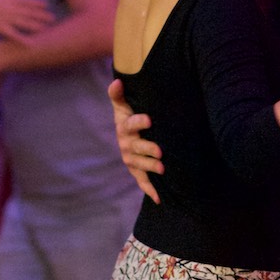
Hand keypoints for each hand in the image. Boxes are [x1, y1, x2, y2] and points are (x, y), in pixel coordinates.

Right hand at [0, 0, 54, 39]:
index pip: (26, 1)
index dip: (36, 3)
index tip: (46, 5)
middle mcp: (10, 8)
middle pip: (29, 12)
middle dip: (41, 15)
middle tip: (53, 18)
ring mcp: (6, 18)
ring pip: (25, 22)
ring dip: (36, 26)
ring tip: (46, 28)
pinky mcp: (0, 28)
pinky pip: (14, 35)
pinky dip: (23, 39)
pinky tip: (31, 43)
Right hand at [109, 79, 160, 203]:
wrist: (127, 135)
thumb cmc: (128, 116)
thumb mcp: (123, 105)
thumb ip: (118, 94)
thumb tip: (117, 81)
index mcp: (124, 127)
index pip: (130, 125)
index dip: (138, 122)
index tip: (149, 119)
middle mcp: (126, 144)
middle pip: (136, 148)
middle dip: (148, 149)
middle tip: (160, 152)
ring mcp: (131, 159)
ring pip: (140, 165)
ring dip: (150, 168)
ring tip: (162, 169)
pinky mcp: (137, 171)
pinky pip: (142, 181)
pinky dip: (150, 190)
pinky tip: (159, 198)